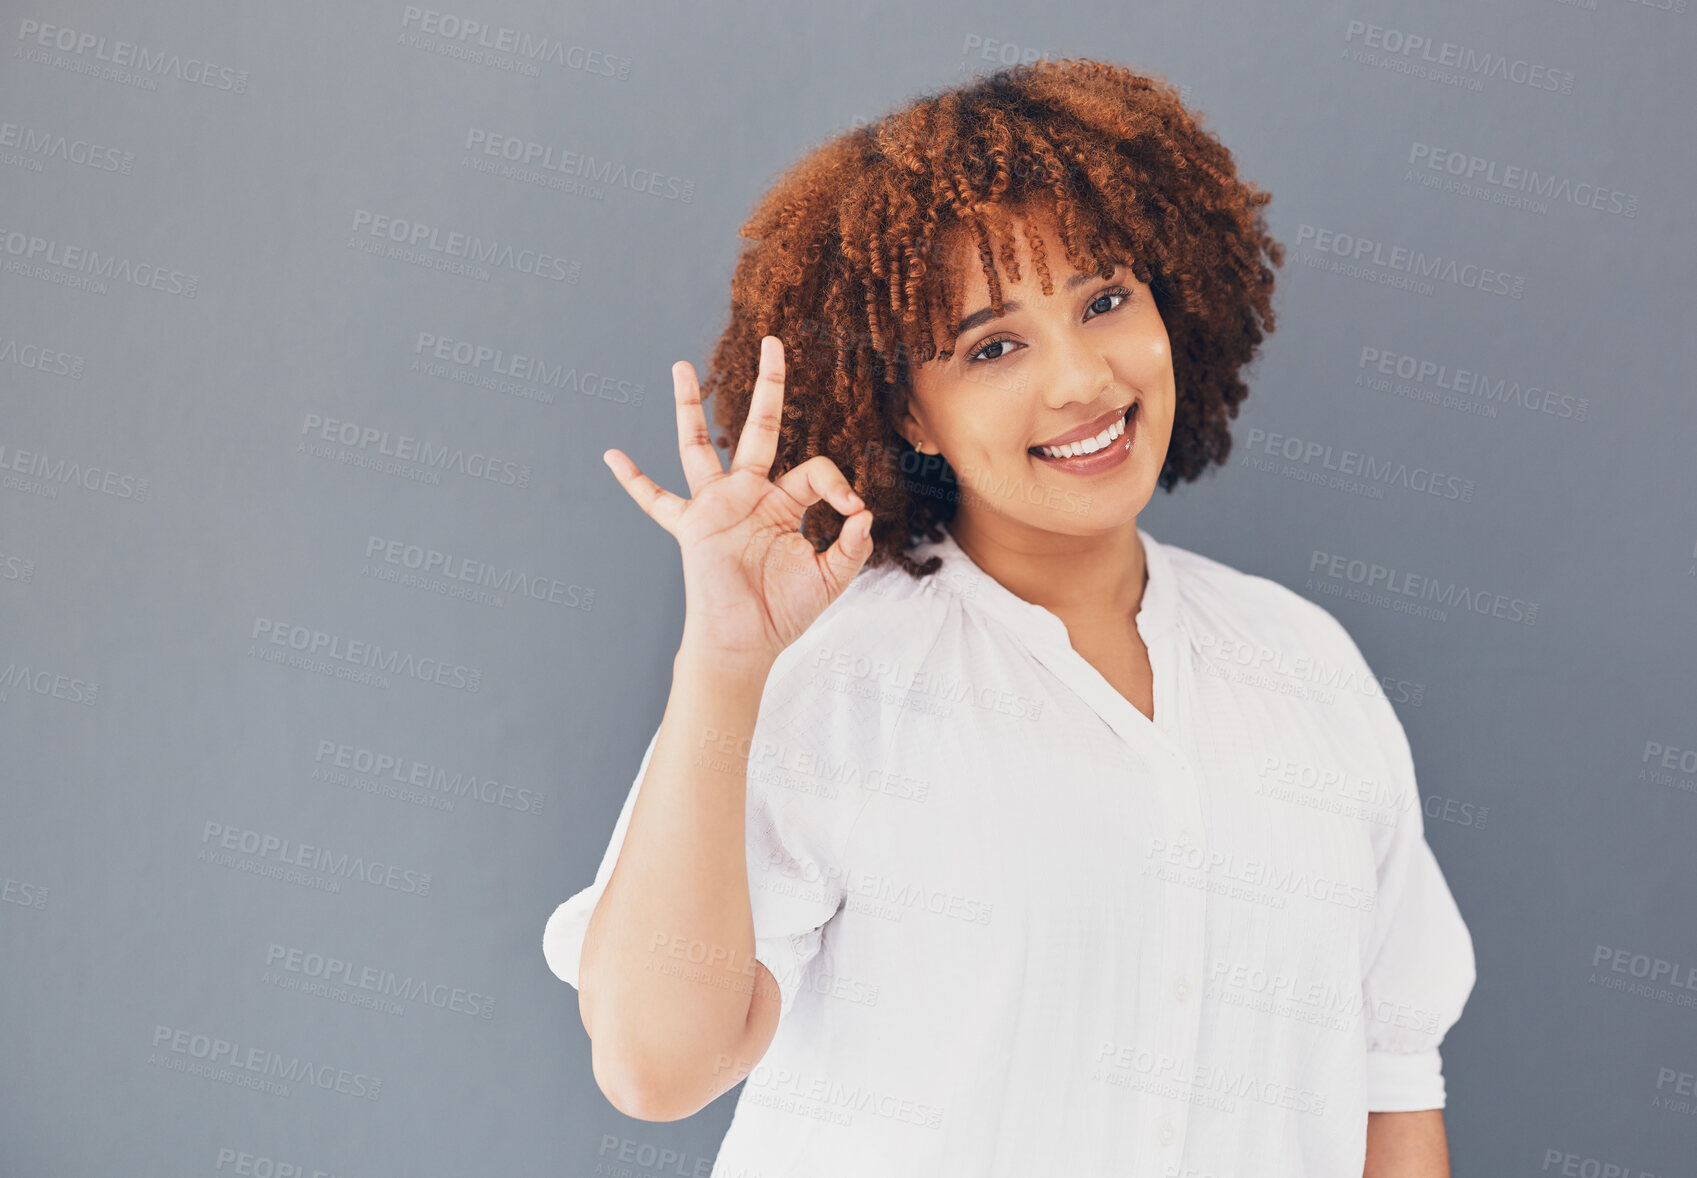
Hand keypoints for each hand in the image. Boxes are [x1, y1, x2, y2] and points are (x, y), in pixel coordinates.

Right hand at [603, 335, 874, 670]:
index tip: (850, 509)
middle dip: (767, 385)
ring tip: (681, 367)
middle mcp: (750, 494)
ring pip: (700, 446)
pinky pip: (656, 500)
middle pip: (759, 427)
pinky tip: (612, 456)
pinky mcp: (691, 526)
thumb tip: (862, 511)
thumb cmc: (785, 612)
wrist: (746, 642)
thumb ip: (852, 545)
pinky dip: (634, 481)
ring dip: (691, 406)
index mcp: (785, 502)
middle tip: (773, 341)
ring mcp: (717, 506)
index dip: (836, 481)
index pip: (813, 467)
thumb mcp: (831, 577)